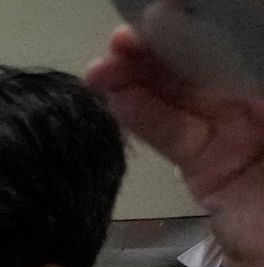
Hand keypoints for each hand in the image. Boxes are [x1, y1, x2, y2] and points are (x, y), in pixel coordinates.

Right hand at [93, 27, 263, 265]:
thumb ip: (255, 71)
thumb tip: (233, 31)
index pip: (237, 39)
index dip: (201, 24)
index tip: (164, 11)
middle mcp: (255, 99)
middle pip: (201, 63)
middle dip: (160, 48)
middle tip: (122, 37)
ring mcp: (230, 131)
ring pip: (178, 96)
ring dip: (136, 79)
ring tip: (102, 67)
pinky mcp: (205, 167)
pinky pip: (171, 135)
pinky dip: (142, 117)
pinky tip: (117, 99)